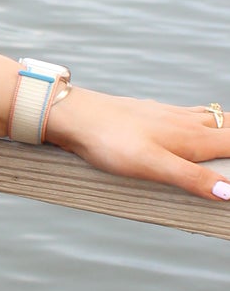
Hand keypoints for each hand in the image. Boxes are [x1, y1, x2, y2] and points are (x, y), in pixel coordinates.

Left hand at [45, 87, 229, 203]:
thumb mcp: (153, 165)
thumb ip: (190, 178)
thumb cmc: (111, 141)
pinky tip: (188, 126)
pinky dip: (199, 121)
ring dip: (223, 127)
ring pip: (208, 117)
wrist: (75, 115)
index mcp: (192, 137)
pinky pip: (186, 114)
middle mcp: (185, 122)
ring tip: (225, 139)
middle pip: (227, 125)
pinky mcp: (150, 112)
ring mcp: (167, 114)